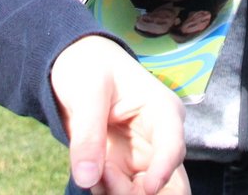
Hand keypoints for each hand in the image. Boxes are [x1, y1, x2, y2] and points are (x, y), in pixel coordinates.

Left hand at [49, 34, 187, 194]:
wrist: (74, 65)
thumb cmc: (89, 67)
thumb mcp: (87, 92)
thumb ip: (88, 134)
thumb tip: (86, 179)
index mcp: (163, 110)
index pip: (172, 144)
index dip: (164, 169)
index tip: (148, 188)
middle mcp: (160, 140)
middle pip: (171, 182)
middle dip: (143, 192)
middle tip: (109, 182)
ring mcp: (143, 157)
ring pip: (143, 193)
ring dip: (118, 192)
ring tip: (93, 171)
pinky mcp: (125, 169)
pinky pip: (121, 192)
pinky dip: (105, 191)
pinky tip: (90, 172)